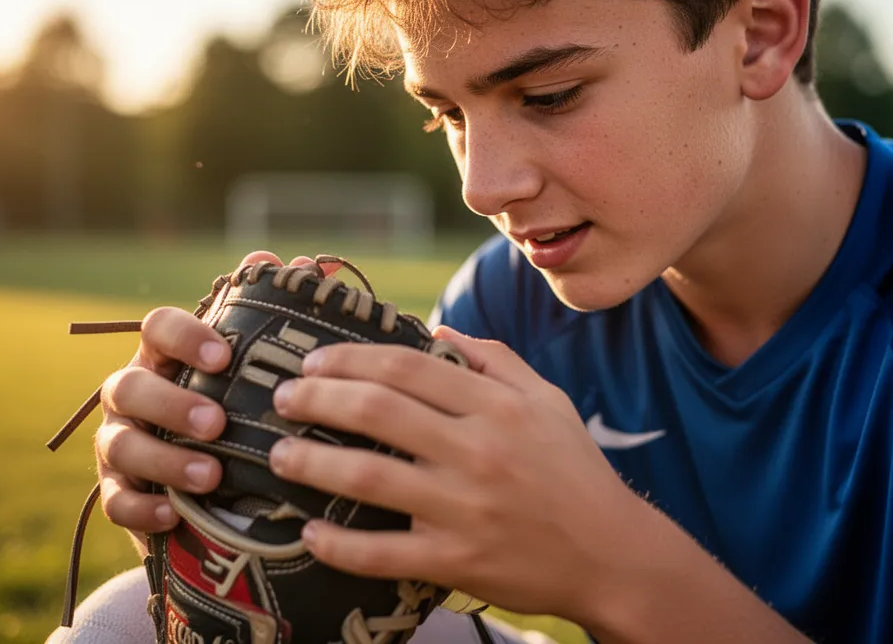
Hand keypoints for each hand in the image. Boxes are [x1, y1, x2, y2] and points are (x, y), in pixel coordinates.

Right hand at [93, 250, 332, 542]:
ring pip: (119, 445)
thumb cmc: (238, 403)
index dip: (184, 336)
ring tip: (212, 475)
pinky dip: (140, 508)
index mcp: (167, 355)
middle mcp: (134, 392)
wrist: (216, 483)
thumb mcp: (256, 363)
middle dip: (171, 403)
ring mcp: (120, 441)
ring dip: (164, 459)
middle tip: (218, 422)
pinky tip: (173, 514)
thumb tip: (300, 263)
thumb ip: (274, 313)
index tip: (223, 356)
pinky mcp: (118, 491)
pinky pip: (114, 500)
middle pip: (128, 385)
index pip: (158, 327)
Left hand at [267, 327, 643, 620]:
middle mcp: (477, 450)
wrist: (613, 554)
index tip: (314, 362)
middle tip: (284, 398)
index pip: (406, 366)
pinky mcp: (458, 562)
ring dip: (312, 462)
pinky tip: (308, 532)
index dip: (350, 358)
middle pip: (377, 410)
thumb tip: (436, 331)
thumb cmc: (575, 470)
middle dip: (317, 398)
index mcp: (496, 406)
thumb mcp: (546, 401)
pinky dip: (338, 545)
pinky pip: (383, 553)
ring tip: (279, 454)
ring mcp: (465, 509)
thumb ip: (494, 359)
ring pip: (368, 477)